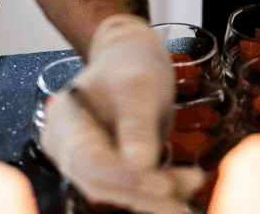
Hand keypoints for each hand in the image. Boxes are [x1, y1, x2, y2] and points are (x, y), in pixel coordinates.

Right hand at [41, 14, 200, 213]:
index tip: (162, 185)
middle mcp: (71, 150)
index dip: (124, 178)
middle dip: (145, 194)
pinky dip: (161, 188)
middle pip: (104, 184)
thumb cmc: (130, 65)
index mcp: (65, 124)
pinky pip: (135, 188)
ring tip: (194, 181)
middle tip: (181, 201)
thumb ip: (137, 123)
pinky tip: (187, 180)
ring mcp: (91, 163)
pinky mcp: (113, 172)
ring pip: (123, 191)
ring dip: (158, 194)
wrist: (133, 60)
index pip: (90, 162)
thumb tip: (140, 164)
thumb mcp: (138, 85)